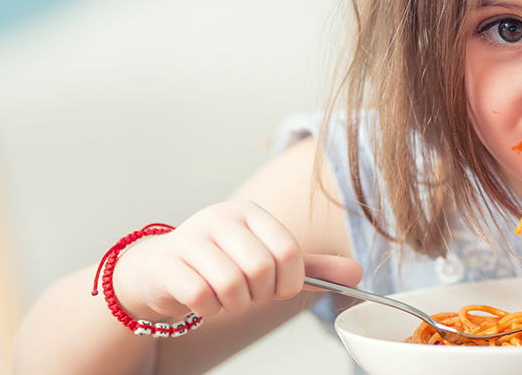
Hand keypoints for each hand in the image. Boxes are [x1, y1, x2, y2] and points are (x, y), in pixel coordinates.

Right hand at [109, 200, 361, 321]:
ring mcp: (191, 236)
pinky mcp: (167, 261)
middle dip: (260, 294)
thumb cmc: (222, 263)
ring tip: (227, 297)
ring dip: (234, 304)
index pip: (288, 251)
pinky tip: (204, 300)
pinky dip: (209, 309)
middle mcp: (221, 217)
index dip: (289, 282)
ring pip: (231, 284)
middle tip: (248, 294)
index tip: (277, 288)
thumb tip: (358, 273)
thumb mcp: (269, 260)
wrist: (163, 269)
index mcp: (252, 213)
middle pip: (261, 268)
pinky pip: (201, 296)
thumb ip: (312, 267)